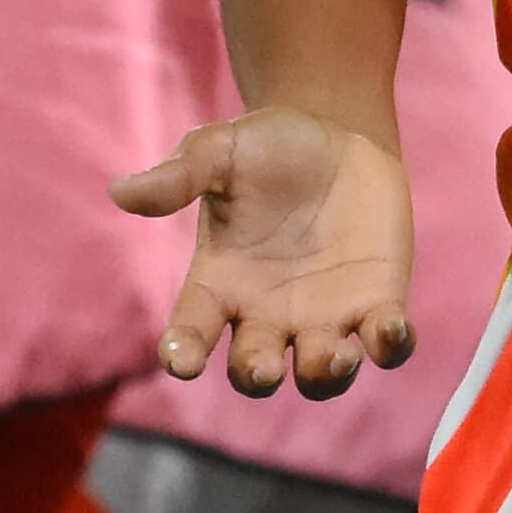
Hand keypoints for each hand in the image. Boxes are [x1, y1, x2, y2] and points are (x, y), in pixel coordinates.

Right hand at [119, 106, 417, 398]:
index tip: (180, 361)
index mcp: (219, 285)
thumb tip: (120, 191)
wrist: (340, 137)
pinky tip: (390, 327)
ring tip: (338, 357)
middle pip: (255, 370)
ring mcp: (324, 316)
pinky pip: (385, 345)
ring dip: (327, 375)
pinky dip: (391, 346)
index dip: (182, 354)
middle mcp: (267, 315)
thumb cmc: (268, 148)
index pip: (189, 334)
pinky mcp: (376, 304)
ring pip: (320, 374)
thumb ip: (181, 174)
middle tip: (265, 366)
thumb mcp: (222, 150)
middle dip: (258, 374)